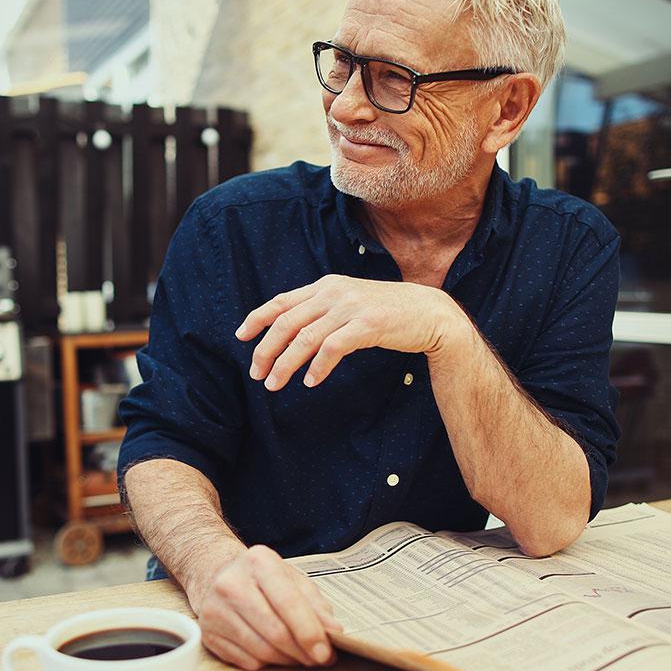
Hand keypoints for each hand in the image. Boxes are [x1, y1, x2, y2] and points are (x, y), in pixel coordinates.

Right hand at [192, 544, 341, 669]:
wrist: (217, 575)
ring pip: (262, 650)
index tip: (326, 652)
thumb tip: (333, 632)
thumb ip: (316, 605)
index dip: (310, 632)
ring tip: (301, 656)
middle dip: (302, 651)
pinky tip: (276, 654)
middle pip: (275, 631)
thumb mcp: (292, 580)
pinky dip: (268, 663)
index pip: (289, 602)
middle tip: (319, 659)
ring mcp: (215, 610)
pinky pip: (247, 661)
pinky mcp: (208, 635)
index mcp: (259, 562)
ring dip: (288, 660)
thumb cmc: (261, 578)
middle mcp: (232, 584)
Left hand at [235, 274, 463, 389]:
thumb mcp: (350, 304)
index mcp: (326, 286)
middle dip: (266, 350)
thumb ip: (323, 311)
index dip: (257, 318)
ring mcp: (350, 308)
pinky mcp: (367, 325)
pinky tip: (310, 381)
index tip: (241, 337)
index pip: (281, 301)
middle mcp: (334, 292)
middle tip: (257, 373)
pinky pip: (332, 348)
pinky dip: (317, 367)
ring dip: (285, 364)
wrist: (429, 313)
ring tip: (274, 384)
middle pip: (286, 322)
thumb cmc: (387, 313)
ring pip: (304, 337)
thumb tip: (292, 331)